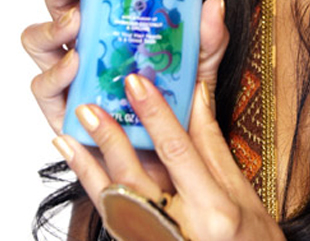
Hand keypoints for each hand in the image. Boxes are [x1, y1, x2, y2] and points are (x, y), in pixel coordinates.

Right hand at [21, 0, 234, 206]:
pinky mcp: (61, 108)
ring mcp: (67, 74)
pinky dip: (56, 74)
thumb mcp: (198, 67)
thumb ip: (208, 39)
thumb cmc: (175, 106)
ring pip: (38, 41)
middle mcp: (81, 43)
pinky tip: (76, 67)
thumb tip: (214, 3)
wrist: (167, 161)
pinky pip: (43, 87)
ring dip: (54, 28)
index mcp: (107, 23)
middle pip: (55, 5)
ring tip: (77, 26)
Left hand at [52, 73, 284, 240]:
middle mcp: (181, 231)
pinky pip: (114, 219)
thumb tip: (196, 95)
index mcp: (214, 210)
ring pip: (114, 203)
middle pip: (136, 179)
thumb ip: (212, 143)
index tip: (136, 83)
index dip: (154, 114)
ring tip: (67, 137)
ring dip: (88, 168)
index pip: (177, 151)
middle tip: (90, 107)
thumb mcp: (242, 192)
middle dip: (110, 139)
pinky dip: (95, 191)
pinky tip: (82, 169)